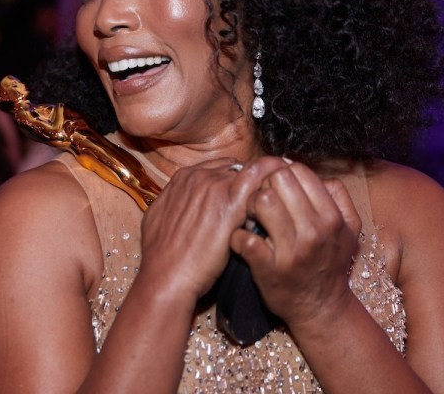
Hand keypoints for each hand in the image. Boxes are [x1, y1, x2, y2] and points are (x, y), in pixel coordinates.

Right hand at [137, 157, 282, 303]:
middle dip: (252, 180)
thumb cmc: (159, 256)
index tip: (247, 191)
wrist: (166, 276)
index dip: (235, 178)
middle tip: (270, 195)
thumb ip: (174, 203)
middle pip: (236, 168)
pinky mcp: (229, 203)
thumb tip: (180, 203)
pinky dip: (272, 176)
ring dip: (266, 178)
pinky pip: (258, 177)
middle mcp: (198, 176)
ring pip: (249, 170)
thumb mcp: (158, 219)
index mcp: (183, 178)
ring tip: (284, 188)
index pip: (219, 168)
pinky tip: (285, 184)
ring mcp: (213, 187)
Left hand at [229, 159, 361, 327]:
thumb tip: (320, 176)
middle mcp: (313, 232)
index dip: (282, 174)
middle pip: (277, 180)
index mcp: (331, 217)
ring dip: (250, 206)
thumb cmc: (331, 262)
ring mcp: (289, 251)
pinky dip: (237, 236)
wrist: (320, 308)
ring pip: (260, 201)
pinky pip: (243, 237)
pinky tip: (242, 240)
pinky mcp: (266, 269)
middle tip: (262, 202)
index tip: (278, 190)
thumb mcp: (350, 230)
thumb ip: (340, 197)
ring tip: (252, 218)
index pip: (298, 171)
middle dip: (265, 186)